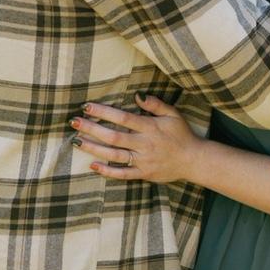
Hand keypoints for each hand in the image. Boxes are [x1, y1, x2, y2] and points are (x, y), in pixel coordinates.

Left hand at [71, 95, 201, 183]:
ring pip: (114, 155)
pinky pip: (123, 174)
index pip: (122, 118)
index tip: (87, 107)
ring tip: (77, 141)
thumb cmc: (182, 134)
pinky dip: (107, 171)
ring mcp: (143, 161)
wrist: (194, 160)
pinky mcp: (144, 174)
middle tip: (74, 122)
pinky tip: (92, 165)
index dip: (103, 112)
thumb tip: (138, 95)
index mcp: (150, 127)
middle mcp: (144, 144)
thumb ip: (155, 104)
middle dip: (92, 129)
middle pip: (113, 137)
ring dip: (94, 148)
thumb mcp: (173, 114)